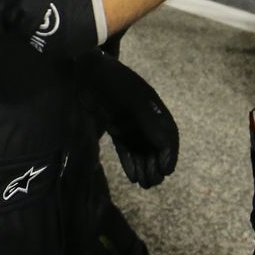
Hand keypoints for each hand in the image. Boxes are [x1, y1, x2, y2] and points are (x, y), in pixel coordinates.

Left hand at [75, 51, 177, 187]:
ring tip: (143, 183)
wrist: (85, 70)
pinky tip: (132, 176)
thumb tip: (164, 144)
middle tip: (152, 182)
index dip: (169, 154)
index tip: (165, 171)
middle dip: (156, 165)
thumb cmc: (111, 81)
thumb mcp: (134, 99)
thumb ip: (150, 121)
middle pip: (155, 146)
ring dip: (144, 167)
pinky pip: (125, 148)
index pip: (168, 136)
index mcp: (153, 108)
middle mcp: (144, 117)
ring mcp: (128, 123)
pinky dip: (130, 162)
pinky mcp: (114, 127)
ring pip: (140, 150)